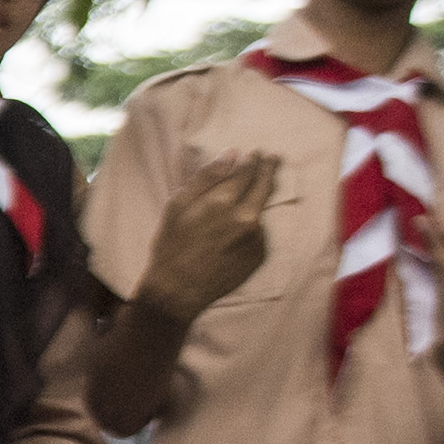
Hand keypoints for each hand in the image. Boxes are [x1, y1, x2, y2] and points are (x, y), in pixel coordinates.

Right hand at [137, 150, 276, 319]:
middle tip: (272, 158)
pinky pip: (259, 233)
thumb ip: (206, 178)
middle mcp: (246, 217)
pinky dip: (251, 227)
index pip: (246, 172)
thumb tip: (232, 155)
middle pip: (265, 186)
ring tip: (251, 197)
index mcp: (223, 201)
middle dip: (269, 169)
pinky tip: (233, 235)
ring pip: (262, 210)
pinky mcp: (260, 254)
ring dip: (258, 201)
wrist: (178, 290)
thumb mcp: (177, 206)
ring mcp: (256, 237)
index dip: (252, 161)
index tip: (255, 153)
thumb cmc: (171, 246)